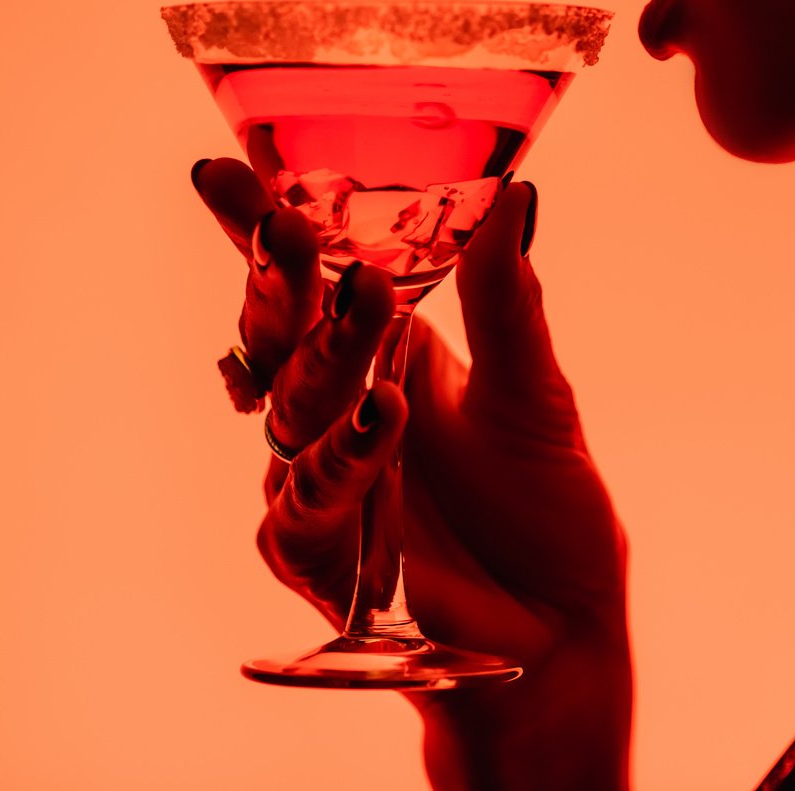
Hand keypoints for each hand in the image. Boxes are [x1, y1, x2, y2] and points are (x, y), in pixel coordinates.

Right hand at [191, 159, 629, 789]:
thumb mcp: (534, 394)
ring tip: (368, 303)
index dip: (271, 226)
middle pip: (285, 334)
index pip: (318, 280)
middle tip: (281, 216)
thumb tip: (515, 190)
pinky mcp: (316, 553)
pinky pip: (305, 500)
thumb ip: (506, 299)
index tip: (235, 164)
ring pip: (292, 409)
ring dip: (325, 357)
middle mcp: (342, 409)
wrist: (559, 630)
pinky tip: (384, 418)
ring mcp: (321, 479)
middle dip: (278, 274)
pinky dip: (344, 457)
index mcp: (390, 357)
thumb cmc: (546, 512)